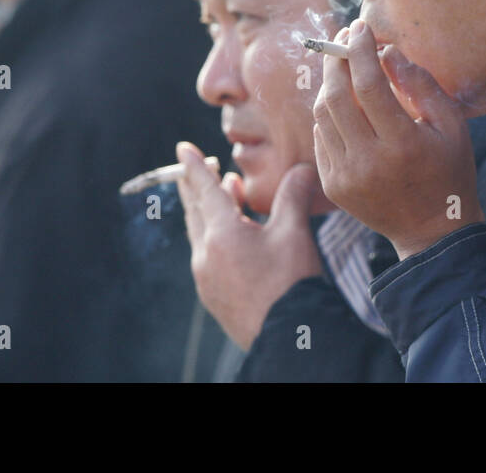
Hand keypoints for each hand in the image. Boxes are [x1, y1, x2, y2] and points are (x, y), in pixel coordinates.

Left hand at [176, 141, 323, 349]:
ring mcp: (206, 279)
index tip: (183, 148)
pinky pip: (207, 257)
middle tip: (200, 169)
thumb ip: (293, 196)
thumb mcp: (294, 233)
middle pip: (196, 212)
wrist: (287, 337)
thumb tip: (302, 169)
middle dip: (198, 188)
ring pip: (201, 235)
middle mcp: (205, 255)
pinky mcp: (214, 296)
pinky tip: (233, 238)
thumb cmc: (291, 283)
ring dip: (209, 212)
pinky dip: (214, 237)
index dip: (195, 167)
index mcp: (222, 234)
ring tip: (225, 196)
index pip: (206, 190)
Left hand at [312, 19, 481, 259]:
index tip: (359, 28)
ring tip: (342, 65)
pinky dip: (329, 114)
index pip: (369, 84)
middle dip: (336, 60)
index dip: (360, 51)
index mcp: (402, 144)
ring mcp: (345, 176)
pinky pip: (322, 137)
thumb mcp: (451, 125)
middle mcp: (368, 161)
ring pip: (322, 116)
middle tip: (343, 38)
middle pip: (336, 97)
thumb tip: (387, 52)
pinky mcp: (333, 185)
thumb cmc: (449, 172)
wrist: (432, 231)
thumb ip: (421, 85)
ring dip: (329, 84)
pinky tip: (345, 103)